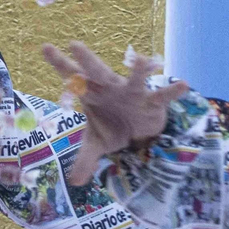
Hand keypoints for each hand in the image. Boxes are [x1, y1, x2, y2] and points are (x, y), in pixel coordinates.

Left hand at [41, 42, 188, 185]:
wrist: (139, 131)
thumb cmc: (113, 127)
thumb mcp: (97, 144)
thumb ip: (85, 160)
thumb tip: (75, 183)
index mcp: (92, 93)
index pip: (73, 78)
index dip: (60, 64)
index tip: (45, 48)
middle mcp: (111, 88)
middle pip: (97, 72)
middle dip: (87, 60)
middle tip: (75, 45)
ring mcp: (133, 93)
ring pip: (134, 79)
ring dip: (138, 69)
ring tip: (140, 59)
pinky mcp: (152, 102)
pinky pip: (163, 96)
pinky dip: (172, 92)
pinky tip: (182, 85)